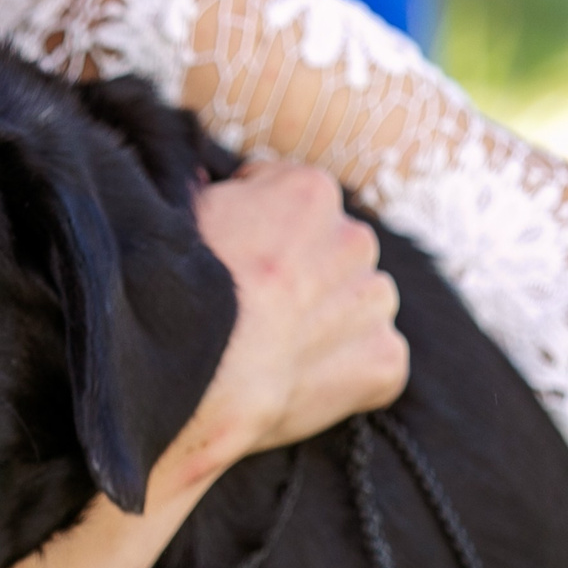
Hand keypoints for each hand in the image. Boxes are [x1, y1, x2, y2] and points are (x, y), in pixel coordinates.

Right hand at [173, 161, 407, 482]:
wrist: (198, 375)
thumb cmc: (182, 293)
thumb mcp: (187, 216)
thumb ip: (218, 196)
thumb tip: (210, 186)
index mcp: (311, 192)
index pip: (294, 202)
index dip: (261, 231)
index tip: (237, 259)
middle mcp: (355, 238)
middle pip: (333, 252)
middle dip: (305, 274)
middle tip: (259, 309)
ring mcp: (373, 300)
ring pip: (359, 302)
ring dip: (332, 320)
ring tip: (280, 347)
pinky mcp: (385, 358)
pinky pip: (375, 359)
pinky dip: (348, 372)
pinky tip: (302, 381)